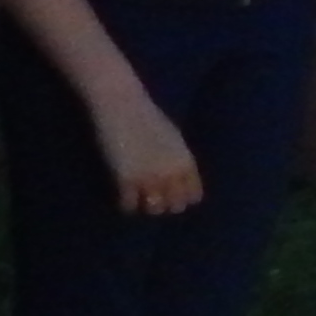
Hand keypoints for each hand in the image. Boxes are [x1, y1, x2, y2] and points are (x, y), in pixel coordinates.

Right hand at [93, 88, 203, 217]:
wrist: (122, 106)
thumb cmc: (147, 117)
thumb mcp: (174, 139)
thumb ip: (178, 160)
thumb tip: (179, 178)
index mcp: (186, 162)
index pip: (194, 195)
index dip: (182, 198)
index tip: (171, 195)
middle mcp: (172, 173)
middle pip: (175, 206)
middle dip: (165, 204)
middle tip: (152, 198)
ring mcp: (149, 178)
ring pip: (153, 209)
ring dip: (146, 206)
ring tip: (137, 198)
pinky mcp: (125, 179)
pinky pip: (128, 205)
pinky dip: (125, 204)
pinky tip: (122, 195)